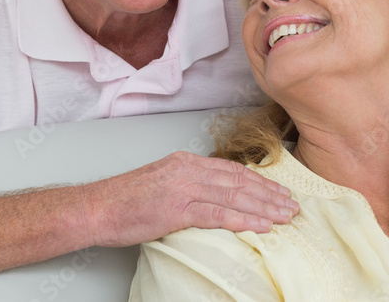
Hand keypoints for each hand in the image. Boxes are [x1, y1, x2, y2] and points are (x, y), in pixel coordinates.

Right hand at [81, 151, 298, 247]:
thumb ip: (188, 185)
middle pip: (239, 181)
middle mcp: (187, 168)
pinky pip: (218, 214)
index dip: (260, 182)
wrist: (96, 208)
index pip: (232, 170)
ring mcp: (182, 187)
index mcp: (184, 161)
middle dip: (269, 194)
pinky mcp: (177, 208)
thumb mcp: (161, 183)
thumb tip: (214, 198)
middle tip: (292, 205)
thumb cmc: (124, 201)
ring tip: (284, 217)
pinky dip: (244, 220)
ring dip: (264, 208)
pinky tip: (261, 226)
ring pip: (234, 196)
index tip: (279, 192)